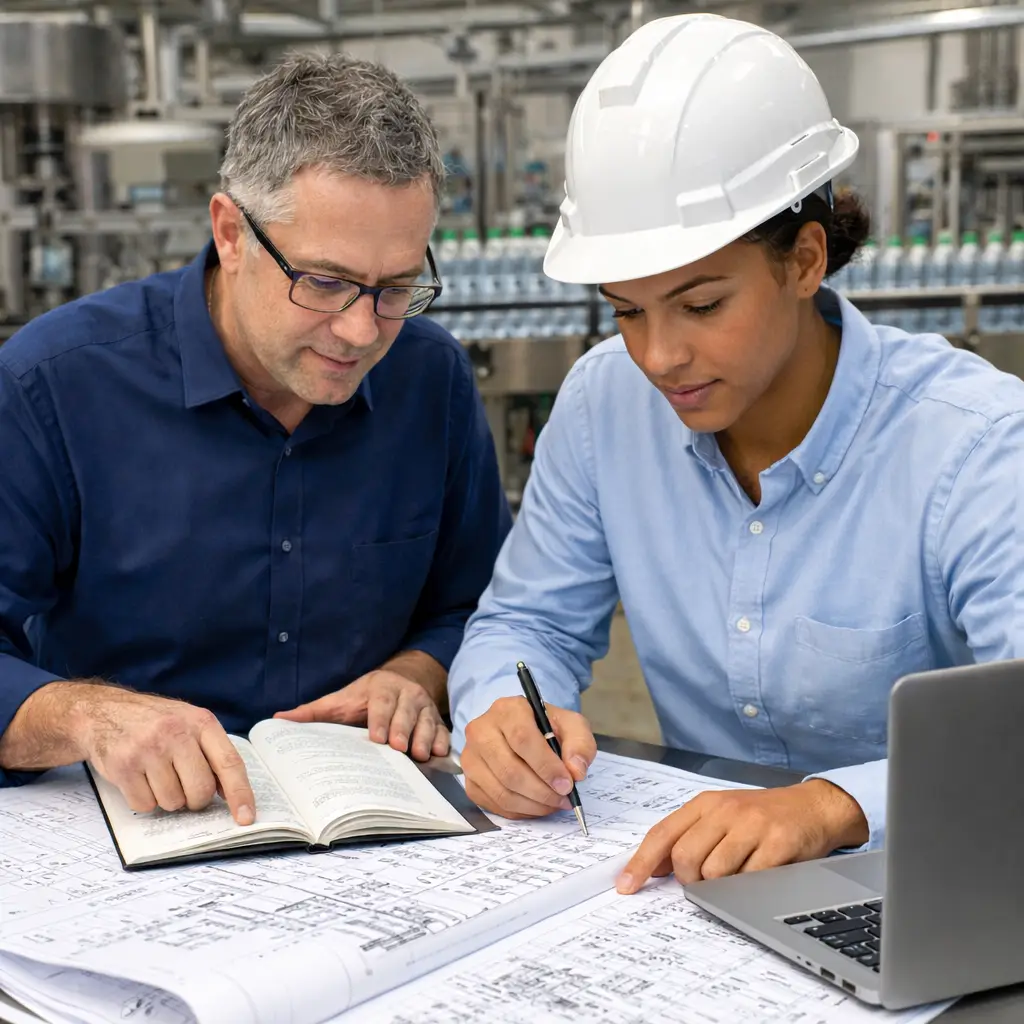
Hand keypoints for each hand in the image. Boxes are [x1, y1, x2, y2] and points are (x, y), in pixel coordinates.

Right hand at [75, 686, 254, 823]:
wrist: (103, 712)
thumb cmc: (155, 722)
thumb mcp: (190, 723)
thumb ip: (211, 752)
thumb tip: (230, 793)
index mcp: (201, 722)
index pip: (229, 763)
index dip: (240, 793)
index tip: (246, 817)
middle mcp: (176, 733)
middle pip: (200, 790)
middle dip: (195, 799)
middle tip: (183, 785)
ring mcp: (148, 750)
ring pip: (172, 802)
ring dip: (167, 798)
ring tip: (156, 774)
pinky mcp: (123, 766)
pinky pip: (145, 805)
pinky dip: (144, 799)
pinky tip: (139, 778)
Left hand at [274, 668, 448, 761]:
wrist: (401, 681)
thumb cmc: (364, 698)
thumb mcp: (339, 701)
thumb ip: (312, 712)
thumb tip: (277, 721)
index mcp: (381, 687)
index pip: (382, 701)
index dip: (381, 719)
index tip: (377, 738)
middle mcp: (407, 694)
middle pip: (408, 711)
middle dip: (405, 730)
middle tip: (401, 749)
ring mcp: (425, 707)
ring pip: (428, 721)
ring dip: (426, 738)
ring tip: (422, 756)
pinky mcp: (437, 720)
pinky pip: (444, 730)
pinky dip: (444, 742)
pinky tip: (442, 755)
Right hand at [461, 696, 595, 818]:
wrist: (523, 732)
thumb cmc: (546, 728)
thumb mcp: (571, 725)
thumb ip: (579, 743)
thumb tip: (576, 771)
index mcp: (507, 709)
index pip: (522, 739)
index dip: (546, 766)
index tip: (567, 784)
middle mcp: (481, 730)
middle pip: (509, 770)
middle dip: (542, 791)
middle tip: (564, 799)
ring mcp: (471, 756)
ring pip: (501, 791)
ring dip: (533, 805)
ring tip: (554, 803)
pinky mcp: (469, 780)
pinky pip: (494, 804)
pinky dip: (520, 812)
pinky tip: (537, 805)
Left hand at [616, 780, 868, 893]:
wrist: (813, 807)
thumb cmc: (762, 816)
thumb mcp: (720, 818)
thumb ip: (687, 838)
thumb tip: (652, 869)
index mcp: (705, 804)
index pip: (662, 834)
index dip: (640, 863)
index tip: (626, 887)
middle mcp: (725, 810)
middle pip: (684, 856)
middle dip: (688, 879)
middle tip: (704, 882)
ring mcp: (752, 825)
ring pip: (714, 872)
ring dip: (720, 886)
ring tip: (737, 875)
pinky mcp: (778, 842)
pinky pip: (748, 879)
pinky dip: (747, 887)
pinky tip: (757, 875)